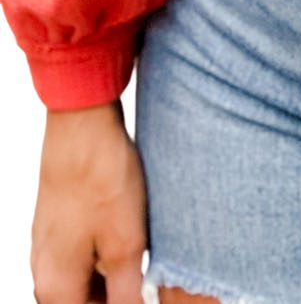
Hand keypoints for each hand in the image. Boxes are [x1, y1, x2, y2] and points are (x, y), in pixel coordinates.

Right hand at [31, 98, 147, 303]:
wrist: (81, 121)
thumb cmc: (101, 177)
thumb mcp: (125, 245)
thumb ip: (126, 294)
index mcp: (56, 287)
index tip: (147, 293)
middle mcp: (44, 271)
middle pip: (86, 302)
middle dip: (118, 294)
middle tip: (149, 275)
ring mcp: (47, 244)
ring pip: (85, 278)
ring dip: (113, 274)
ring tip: (144, 251)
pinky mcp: (57, 222)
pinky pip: (82, 252)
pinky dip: (105, 251)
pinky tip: (131, 230)